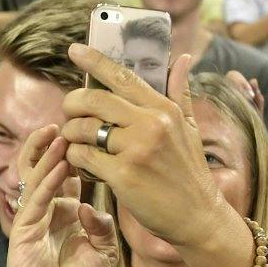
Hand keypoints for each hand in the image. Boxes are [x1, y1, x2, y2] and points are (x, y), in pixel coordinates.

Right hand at [1, 125, 118, 266]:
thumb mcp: (104, 254)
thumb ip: (103, 228)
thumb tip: (91, 207)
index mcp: (69, 210)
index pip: (72, 172)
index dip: (79, 150)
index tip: (92, 129)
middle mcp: (50, 208)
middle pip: (48, 166)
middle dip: (56, 143)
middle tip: (69, 120)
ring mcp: (34, 217)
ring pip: (36, 176)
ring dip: (47, 154)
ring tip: (58, 134)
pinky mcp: (22, 229)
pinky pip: (35, 199)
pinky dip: (46, 181)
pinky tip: (57, 165)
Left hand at [60, 47, 228, 251]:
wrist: (198, 216)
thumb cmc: (190, 173)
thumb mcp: (190, 128)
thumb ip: (180, 92)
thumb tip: (183, 58)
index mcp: (164, 109)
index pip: (123, 76)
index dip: (94, 60)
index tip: (74, 49)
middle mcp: (150, 124)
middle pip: (94, 99)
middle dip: (73, 103)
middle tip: (69, 111)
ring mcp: (136, 149)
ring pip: (83, 128)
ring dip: (71, 134)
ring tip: (76, 142)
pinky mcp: (123, 175)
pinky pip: (83, 156)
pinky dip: (75, 158)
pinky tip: (82, 163)